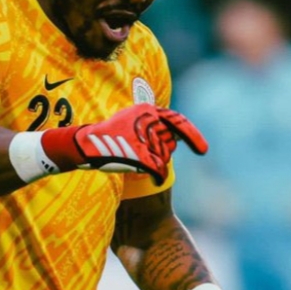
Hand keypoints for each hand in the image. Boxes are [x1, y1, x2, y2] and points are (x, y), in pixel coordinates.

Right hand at [41, 103, 207, 184]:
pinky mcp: (140, 155)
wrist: (87, 144)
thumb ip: (152, 122)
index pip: (178, 122)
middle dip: (162, 150)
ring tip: (134, 157)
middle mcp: (149, 121)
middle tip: (140, 152)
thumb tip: (176, 133)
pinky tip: (156, 180)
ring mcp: (144, 138)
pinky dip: (159, 176)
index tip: (203, 150)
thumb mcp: (131, 120)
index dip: (194, 136)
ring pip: (164, 156)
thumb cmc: (109, 134)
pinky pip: (159, 169)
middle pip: (170, 143)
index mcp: (148, 109)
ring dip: (155, 161)